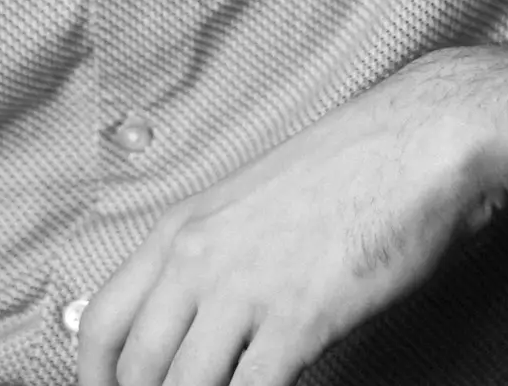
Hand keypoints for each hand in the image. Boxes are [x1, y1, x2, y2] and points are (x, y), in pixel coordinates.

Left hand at [76, 57, 505, 385]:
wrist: (411, 144)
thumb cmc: (342, 172)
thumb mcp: (246, 207)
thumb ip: (205, 259)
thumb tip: (175, 320)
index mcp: (180, 228)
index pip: (102, 323)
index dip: (95, 378)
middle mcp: (198, 257)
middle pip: (136, 368)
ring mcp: (244, 287)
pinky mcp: (298, 318)